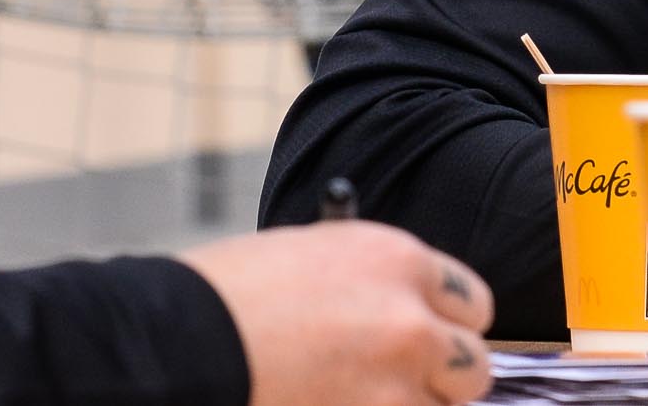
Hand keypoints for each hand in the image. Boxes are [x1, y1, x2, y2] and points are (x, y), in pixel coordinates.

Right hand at [182, 220, 493, 405]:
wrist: (176, 346)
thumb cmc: (225, 298)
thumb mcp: (312, 257)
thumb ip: (373, 284)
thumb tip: (400, 309)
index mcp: (397, 260)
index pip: (470, 303)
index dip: (445, 325)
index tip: (432, 339)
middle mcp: (409, 322)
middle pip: (471, 365)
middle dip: (440, 377)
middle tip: (400, 382)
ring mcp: (393, 388)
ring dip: (407, 405)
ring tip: (353, 395)